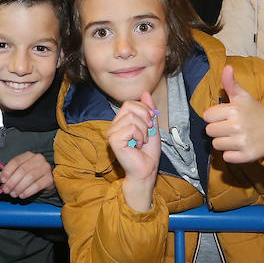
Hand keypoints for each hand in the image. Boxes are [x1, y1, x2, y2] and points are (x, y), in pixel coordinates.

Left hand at [0, 151, 54, 199]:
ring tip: (13, 194)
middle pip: (22, 170)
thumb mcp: (18, 172)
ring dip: (19, 187)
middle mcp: (38, 159)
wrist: (46, 181)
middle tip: (6, 190)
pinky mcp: (50, 178)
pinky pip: (37, 185)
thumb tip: (0, 177)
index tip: (2, 180)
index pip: (16, 161)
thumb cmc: (30, 175)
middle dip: (12, 182)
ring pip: (29, 177)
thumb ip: (8, 173)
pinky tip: (22, 195)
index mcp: (28, 155)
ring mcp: (45, 168)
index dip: (7, 171)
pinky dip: (28, 191)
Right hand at [106, 91, 161, 210]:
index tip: (151, 122)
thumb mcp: (152, 126)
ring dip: (143, 130)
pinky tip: (137, 146)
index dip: (144, 109)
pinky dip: (140, 136)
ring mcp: (112, 133)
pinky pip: (131, 128)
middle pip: (129, 106)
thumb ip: (148, 110)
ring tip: (142, 142)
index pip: (130, 103)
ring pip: (131, 117)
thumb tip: (145, 93)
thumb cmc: (148, 152)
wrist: (147, 169)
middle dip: (145, 118)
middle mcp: (113, 126)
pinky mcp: (113, 140)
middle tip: (147, 133)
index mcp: (121, 122)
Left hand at [204, 66, 263, 163]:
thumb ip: (231, 83)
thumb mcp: (243, 96)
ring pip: (216, 145)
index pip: (207, 116)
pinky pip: (226, 157)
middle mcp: (237, 126)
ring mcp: (242, 141)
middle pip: (210, 131)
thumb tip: (227, 67)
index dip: (215, 116)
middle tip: (231, 126)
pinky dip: (231, 154)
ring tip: (235, 136)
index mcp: (234, 109)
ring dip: (224, 142)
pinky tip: (240, 146)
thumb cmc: (255, 112)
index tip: (225, 116)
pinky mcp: (246, 156)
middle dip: (218, 129)